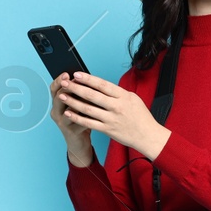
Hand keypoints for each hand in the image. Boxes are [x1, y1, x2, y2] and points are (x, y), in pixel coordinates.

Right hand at [48, 73, 92, 144]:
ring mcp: (62, 122)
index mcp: (57, 103)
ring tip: (87, 94)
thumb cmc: (81, 120)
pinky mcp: (70, 131)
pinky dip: (86, 115)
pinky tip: (95, 110)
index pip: (54, 88)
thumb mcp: (79, 105)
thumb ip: (80, 94)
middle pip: (58, 96)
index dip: (59, 80)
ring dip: (77, 100)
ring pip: (68, 109)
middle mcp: (56, 112)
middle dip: (66, 87)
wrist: (80, 143)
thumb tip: (87, 79)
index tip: (67, 73)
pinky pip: (78, 121)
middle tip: (73, 80)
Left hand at [54, 72, 170, 159]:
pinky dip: (77, 118)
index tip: (76, 74)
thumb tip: (101, 85)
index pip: (102, 85)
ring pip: (88, 109)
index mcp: (123, 96)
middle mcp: (116, 107)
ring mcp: (111, 119)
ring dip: (73, 102)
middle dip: (76, 88)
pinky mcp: (107, 130)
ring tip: (62, 96)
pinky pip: (89, 123)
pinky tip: (69, 113)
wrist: (148, 136)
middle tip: (65, 82)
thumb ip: (117, 93)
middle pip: (92, 95)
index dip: (88, 78)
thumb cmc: (141, 117)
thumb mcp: (133, 99)